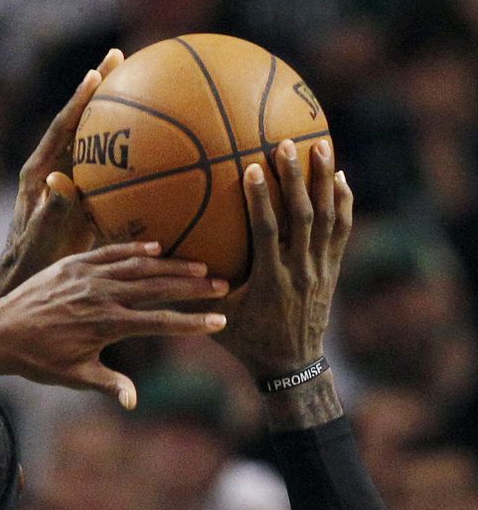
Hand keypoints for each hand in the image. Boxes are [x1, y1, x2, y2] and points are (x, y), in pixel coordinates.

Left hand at [0, 51, 123, 299]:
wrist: (29, 280)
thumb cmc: (31, 263)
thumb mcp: (42, 238)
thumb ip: (50, 211)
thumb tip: (61, 181)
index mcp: (40, 174)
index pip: (62, 127)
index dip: (78, 100)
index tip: (96, 73)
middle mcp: (55, 169)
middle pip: (81, 120)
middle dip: (101, 89)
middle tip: (121, 56)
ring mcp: (70, 180)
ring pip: (95, 138)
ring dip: (116, 112)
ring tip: (141, 82)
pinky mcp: (84, 194)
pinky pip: (109, 166)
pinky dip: (128, 150)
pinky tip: (156, 142)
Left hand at [0, 243, 227, 406]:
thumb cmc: (37, 361)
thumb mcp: (74, 376)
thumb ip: (108, 385)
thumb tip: (134, 402)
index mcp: (106, 324)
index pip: (159, 321)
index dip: (192, 322)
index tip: (220, 321)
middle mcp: (101, 295)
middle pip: (158, 287)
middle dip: (194, 287)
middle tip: (224, 285)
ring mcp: (88, 276)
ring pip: (139, 266)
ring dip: (172, 266)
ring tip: (201, 267)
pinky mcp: (73, 264)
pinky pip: (111, 252)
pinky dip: (136, 250)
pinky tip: (158, 249)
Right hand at [216, 138, 351, 379]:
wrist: (292, 365)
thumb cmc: (248, 342)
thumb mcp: (220, 320)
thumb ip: (200, 293)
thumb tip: (167, 268)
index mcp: (270, 281)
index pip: (266, 233)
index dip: (260, 200)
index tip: (252, 168)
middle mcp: (298, 271)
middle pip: (302, 218)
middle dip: (295, 179)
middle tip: (286, 144)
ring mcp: (319, 269)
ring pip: (327, 218)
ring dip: (324, 180)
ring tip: (321, 144)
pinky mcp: (332, 269)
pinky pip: (341, 230)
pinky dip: (342, 202)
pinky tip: (339, 177)